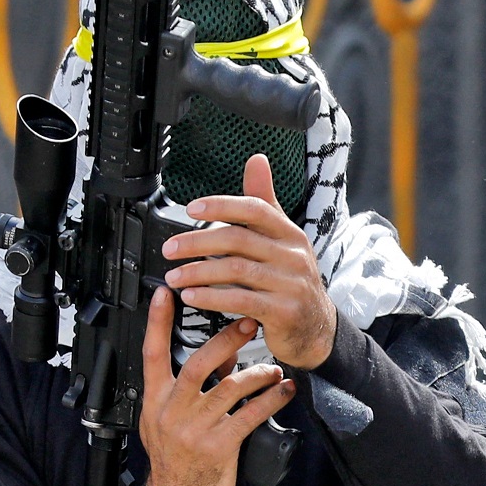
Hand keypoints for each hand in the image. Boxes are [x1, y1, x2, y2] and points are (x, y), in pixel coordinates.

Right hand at [139, 287, 296, 485]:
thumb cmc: (174, 461)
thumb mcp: (167, 420)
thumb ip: (189, 388)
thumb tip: (221, 357)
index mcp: (155, 400)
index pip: (152, 352)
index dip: (157, 322)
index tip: (165, 293)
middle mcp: (172, 410)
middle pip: (199, 363)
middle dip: (226, 340)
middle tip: (247, 322)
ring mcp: (194, 429)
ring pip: (229, 388)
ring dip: (257, 373)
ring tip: (274, 369)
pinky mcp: (218, 446)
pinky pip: (250, 416)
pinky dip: (271, 400)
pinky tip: (284, 392)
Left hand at [163, 153, 338, 368]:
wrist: (316, 326)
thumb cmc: (290, 279)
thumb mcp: (281, 238)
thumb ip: (264, 201)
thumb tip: (256, 159)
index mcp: (289, 233)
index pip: (255, 209)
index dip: (222, 205)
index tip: (191, 208)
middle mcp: (293, 255)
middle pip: (238, 239)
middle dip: (197, 242)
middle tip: (169, 249)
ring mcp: (290, 283)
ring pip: (235, 270)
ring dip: (197, 272)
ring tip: (174, 276)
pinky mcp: (284, 311)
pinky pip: (241, 300)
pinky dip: (211, 297)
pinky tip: (191, 296)